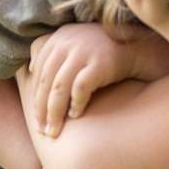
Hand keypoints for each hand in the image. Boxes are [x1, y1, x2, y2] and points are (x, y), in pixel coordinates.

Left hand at [24, 22, 168, 135]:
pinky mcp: (99, 62)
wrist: (138, 48)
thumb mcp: (76, 45)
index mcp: (60, 37)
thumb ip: (54, 52)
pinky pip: (80, 88)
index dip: (35, 95)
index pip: (39, 70)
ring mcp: (84, 51)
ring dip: (54, 113)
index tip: (36, 117)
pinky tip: (75, 116)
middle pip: (46, 81)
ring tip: (54, 131)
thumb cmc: (104, 53)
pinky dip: (75, 104)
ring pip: (58, 88)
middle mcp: (68, 41)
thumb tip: (30, 68)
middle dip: (42, 109)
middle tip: (42, 130)